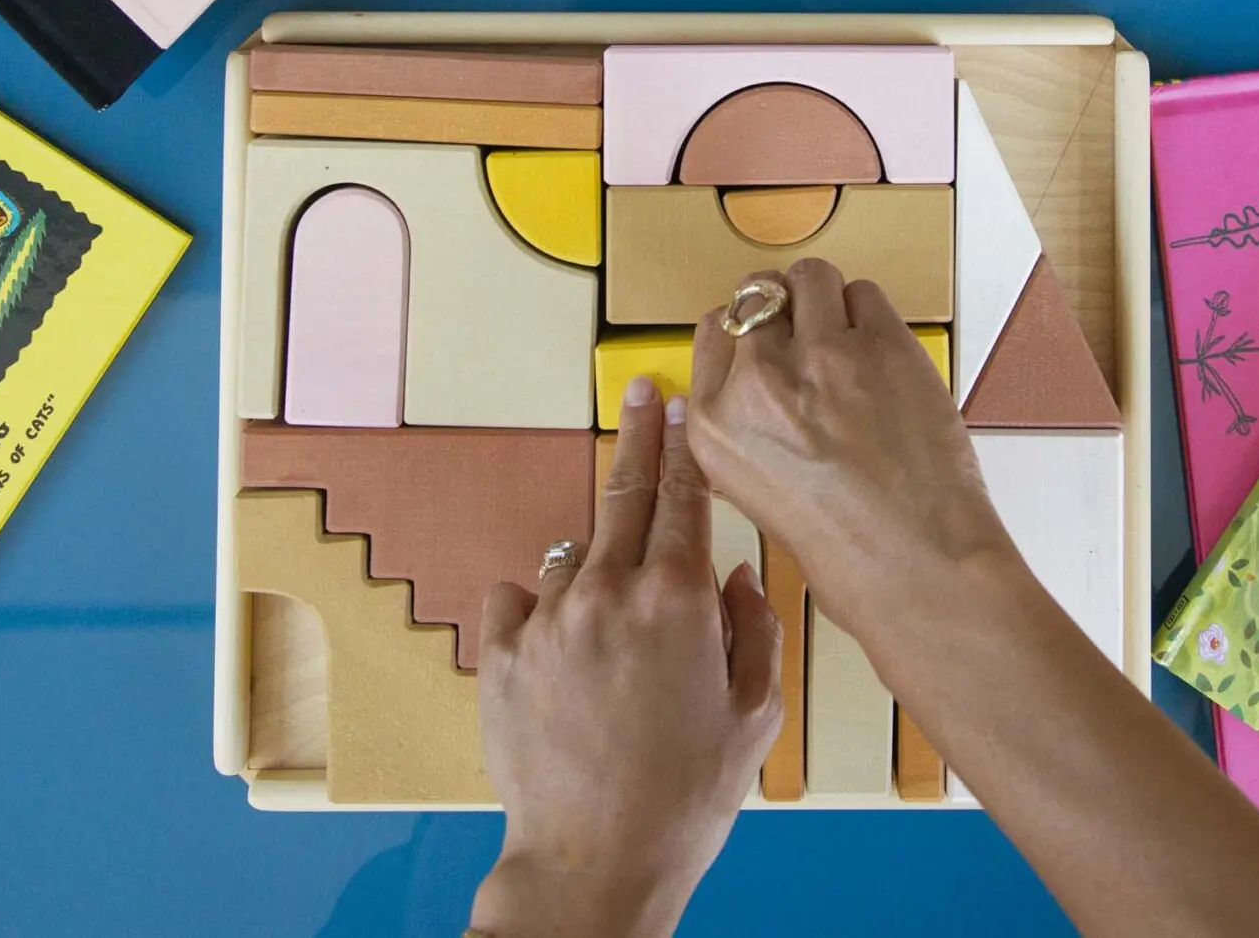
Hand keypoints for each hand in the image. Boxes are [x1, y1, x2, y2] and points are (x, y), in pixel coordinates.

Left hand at [470, 380, 781, 937]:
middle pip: (624, 490)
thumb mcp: (755, 715)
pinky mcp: (504, 653)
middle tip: (642, 396)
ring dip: (596, 566)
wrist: (594, 861)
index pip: (685, 496)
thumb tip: (738, 575)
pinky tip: (563, 653)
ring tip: (615, 630)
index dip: (686, 445)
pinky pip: (520, 601)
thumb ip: (755, 628)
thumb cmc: (687, 798)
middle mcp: (609, 592)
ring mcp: (550, 619)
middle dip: (638, 436)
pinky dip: (541, 612)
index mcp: (679, 601)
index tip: (682, 406)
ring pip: (574, 555)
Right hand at [687, 260, 1014, 632]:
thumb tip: (776, 397)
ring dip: (826, 298)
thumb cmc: (847, 554)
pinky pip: (865, 294)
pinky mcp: (880, 343)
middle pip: (756, 297)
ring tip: (847, 333)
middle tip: (810, 332)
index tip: (764, 336)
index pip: (711, 333)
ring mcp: (820, 355)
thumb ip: (754, 433)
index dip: (744, 329)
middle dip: (783, 309)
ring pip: (810, 278)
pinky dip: (871, 314)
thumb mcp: (760, 497)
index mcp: (715, 425)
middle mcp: (758, 382)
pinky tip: (882, 351)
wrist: (917, 565)